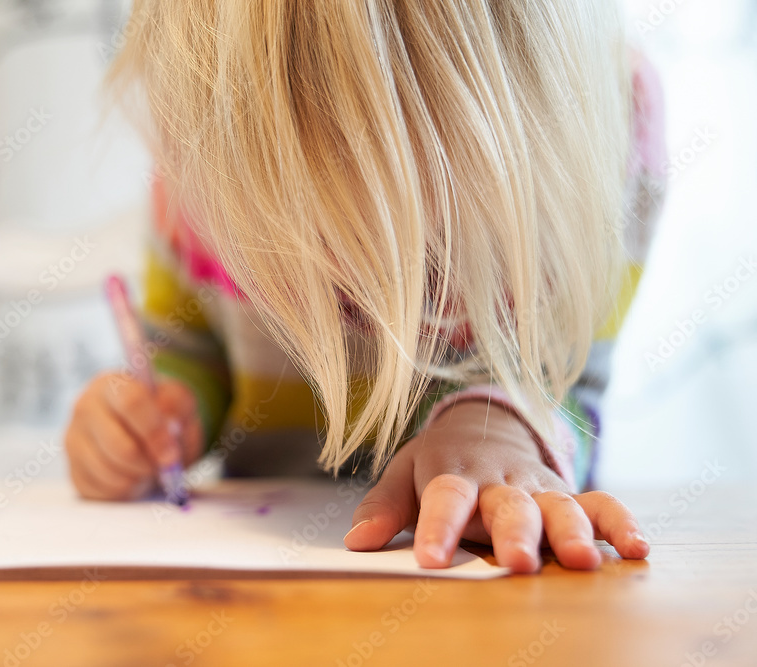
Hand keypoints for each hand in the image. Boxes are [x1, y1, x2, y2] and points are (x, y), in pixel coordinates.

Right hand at [65, 372, 202, 499]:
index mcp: (111, 384)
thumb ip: (177, 404)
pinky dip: (126, 490)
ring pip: (111, 473)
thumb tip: (169, 424)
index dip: (154, 431)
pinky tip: (132, 476)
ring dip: (139, 478)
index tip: (172, 453)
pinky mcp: (74, 471)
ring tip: (147, 467)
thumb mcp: (180, 401)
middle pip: (120, 446)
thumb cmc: (164, 415)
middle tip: (164, 464)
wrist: (148, 434)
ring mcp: (74, 441)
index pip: (130, 402)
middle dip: (149, 463)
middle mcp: (85, 408)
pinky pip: (103, 492)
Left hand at [343, 400, 649, 572]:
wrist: (481, 429)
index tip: (430, 560)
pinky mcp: (567, 494)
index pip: (444, 498)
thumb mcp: (402, 476)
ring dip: (572, 531)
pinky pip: (599, 504)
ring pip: (558, 505)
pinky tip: (638, 549)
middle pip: (508, 505)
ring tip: (582, 559)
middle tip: (518, 562)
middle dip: (515, 534)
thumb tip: (357, 542)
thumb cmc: (437, 465)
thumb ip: (383, 508)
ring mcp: (536, 488)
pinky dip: (619, 522)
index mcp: (452, 475)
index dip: (438, 528)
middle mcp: (498, 482)